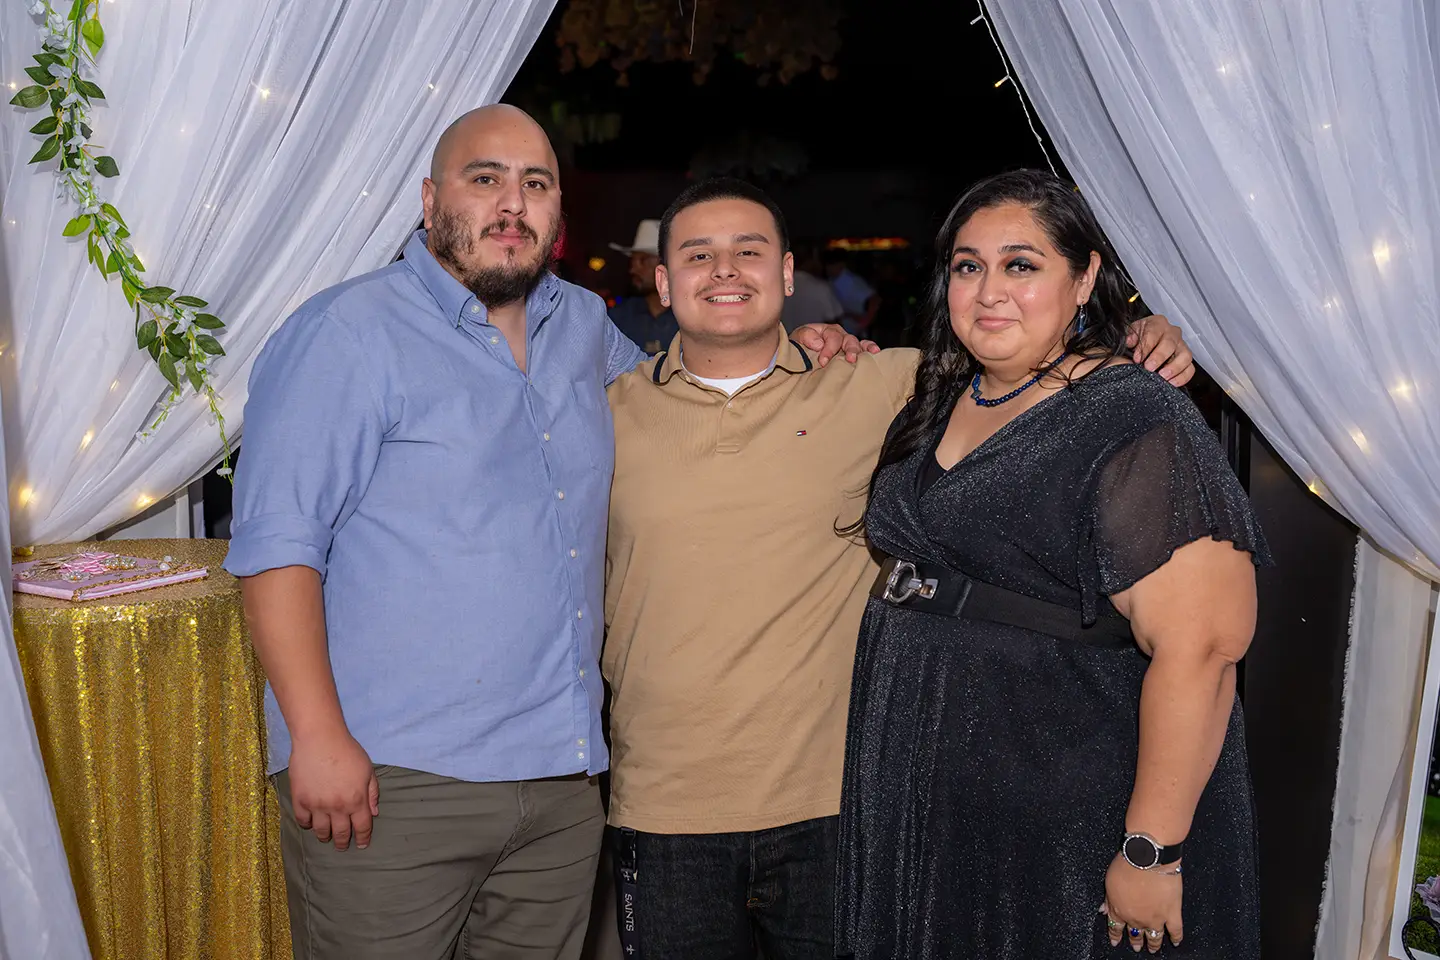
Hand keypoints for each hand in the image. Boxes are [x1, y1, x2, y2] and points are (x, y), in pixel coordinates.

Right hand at [287, 727, 379, 850]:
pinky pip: (303, 821)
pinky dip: (308, 825)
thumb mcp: (368, 770)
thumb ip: (372, 792)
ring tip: (327, 837)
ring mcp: (317, 805)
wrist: (319, 739)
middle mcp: (337, 807)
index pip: (362, 827)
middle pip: (341, 833)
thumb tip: (374, 812)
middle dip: (344, 842)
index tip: (363, 844)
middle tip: (343, 846)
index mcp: (356, 800)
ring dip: (325, 836)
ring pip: (321, 831)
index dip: (363, 838)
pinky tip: (311, 823)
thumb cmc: (347, 751)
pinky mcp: (300, 800)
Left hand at [792, 322, 879, 365]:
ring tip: (866, 357)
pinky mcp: (853, 351)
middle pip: (848, 340)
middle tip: (850, 359)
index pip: (832, 338)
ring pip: (858, 344)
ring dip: (862, 350)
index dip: (829, 349)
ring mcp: (847, 343)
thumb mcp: (798, 337)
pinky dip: (870, 348)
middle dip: (850, 350)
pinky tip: (876, 352)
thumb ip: (807, 336)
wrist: (799, 354)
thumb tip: (819, 343)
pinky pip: (864, 347)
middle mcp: (839, 335)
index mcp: (826, 330)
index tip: (823, 361)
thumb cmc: (799, 345)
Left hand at [1102, 853, 1182, 952]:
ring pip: (1154, 937)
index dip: (1115, 936)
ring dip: (1153, 944)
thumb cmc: (1127, 865)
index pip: (1115, 927)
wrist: (1147, 859)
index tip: (1116, 942)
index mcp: (1119, 910)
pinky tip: (1175, 942)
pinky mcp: (1172, 913)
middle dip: (1135, 941)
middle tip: (1136, 946)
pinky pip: (1176, 931)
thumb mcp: (1109, 882)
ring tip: (1152, 949)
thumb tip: (1103, 910)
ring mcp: (1155, 918)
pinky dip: (1176, 938)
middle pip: (1135, 934)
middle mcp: (1137, 918)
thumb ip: (1108, 900)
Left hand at [1126, 314, 1194, 385]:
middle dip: (1159, 356)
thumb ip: (1130, 337)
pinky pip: (1190, 369)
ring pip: (1185, 356)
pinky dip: (1182, 377)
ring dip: (1174, 367)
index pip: (1153, 332)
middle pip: (1170, 343)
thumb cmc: (1139, 339)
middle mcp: (1172, 333)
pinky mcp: (1186, 360)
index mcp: (1157, 324)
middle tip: (1149, 368)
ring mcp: (1181, 346)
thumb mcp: (1132, 334)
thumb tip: (1130, 341)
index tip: (1137, 358)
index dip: (1146, 346)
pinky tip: (1171, 383)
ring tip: (1162, 377)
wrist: (1144, 346)